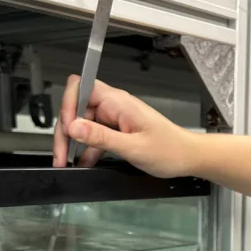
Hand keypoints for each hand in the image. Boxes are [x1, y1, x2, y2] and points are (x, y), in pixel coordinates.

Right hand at [53, 75, 198, 177]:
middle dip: (66, 131)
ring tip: (67, 163)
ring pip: (83, 124)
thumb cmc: (170, 150)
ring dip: (73, 143)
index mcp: (118, 102)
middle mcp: (114, 105)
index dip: (68, 106)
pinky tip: (83, 163)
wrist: (188, 157)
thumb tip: (74, 128)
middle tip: (62, 156)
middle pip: (77, 108)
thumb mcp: (133, 147)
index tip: (67, 131)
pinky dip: (87, 149)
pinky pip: (95, 135)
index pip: (80, 87)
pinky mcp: (117, 129)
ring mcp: (115, 117)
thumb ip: (101, 137)